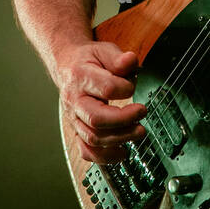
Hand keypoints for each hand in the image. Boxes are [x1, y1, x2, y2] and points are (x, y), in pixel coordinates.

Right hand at [55, 40, 145, 164]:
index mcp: (81, 77)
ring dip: (120, 139)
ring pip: (93, 138)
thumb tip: (130, 61)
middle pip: (96, 119)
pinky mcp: (77, 130)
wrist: (67, 67)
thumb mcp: (103, 50)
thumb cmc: (88, 60)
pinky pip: (87, 151)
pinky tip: (122, 152)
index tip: (133, 85)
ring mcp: (74, 118)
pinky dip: (104, 157)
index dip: (126, 88)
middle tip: (142, 113)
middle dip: (123, 120)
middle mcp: (74, 100)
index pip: (107, 88)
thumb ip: (118, 58)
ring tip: (139, 132)